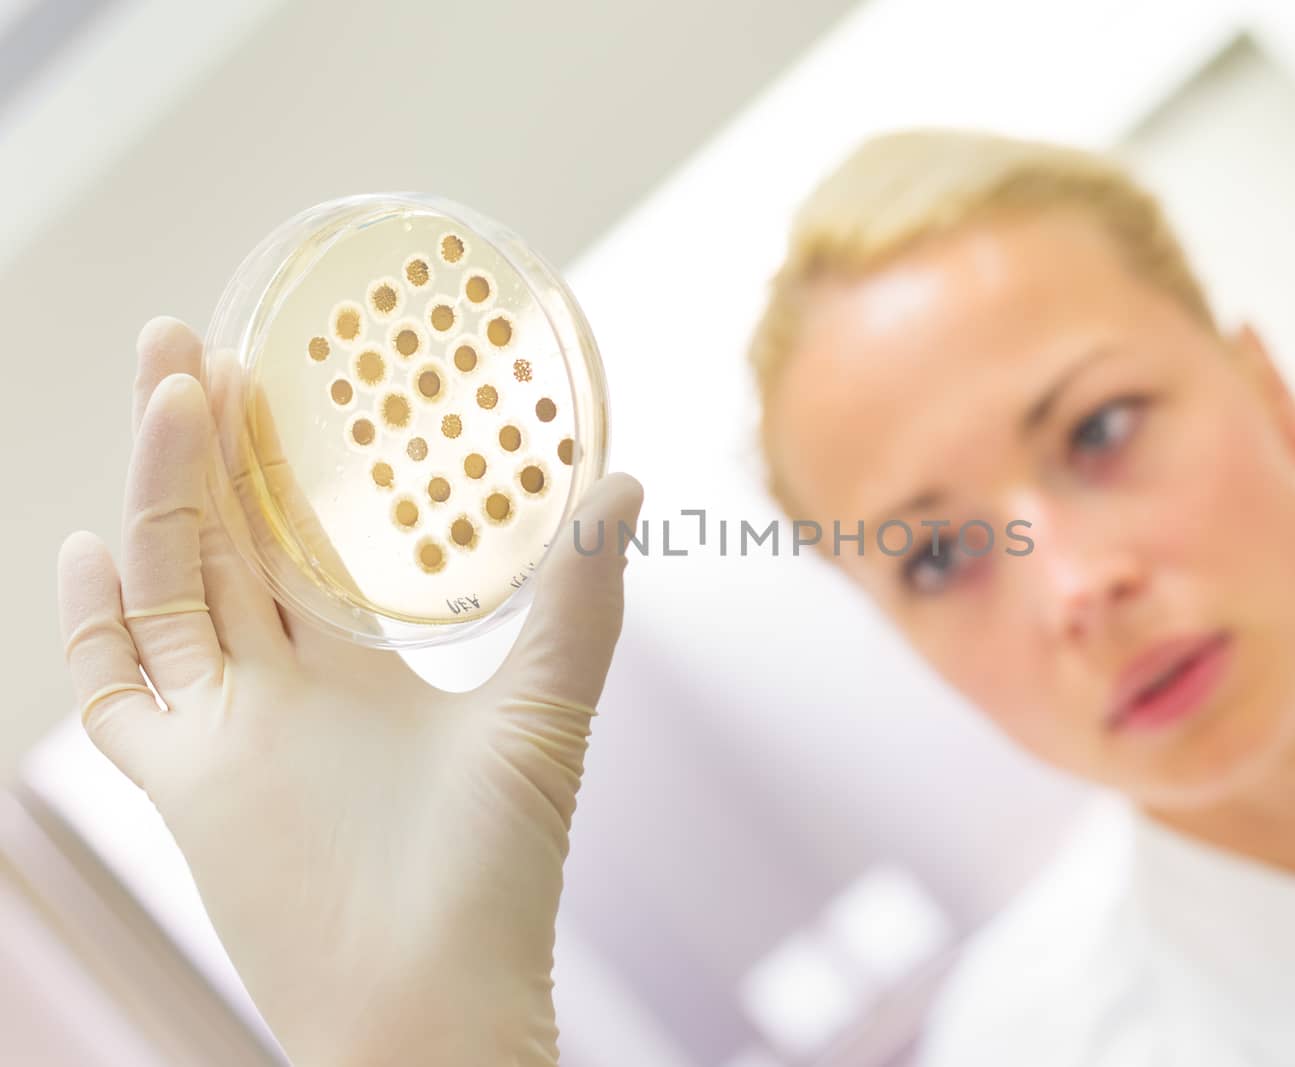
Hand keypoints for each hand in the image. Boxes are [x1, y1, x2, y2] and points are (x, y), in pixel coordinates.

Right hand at [56, 318, 641, 1065]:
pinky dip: (92, 621)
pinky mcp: (181, 784)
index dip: (280, 451)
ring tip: (167, 391)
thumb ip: (580, 598)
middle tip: (186, 335)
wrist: (434, 1002)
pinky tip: (89, 539)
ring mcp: (228, 727)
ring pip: (172, 583)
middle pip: (224, 536)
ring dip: (160, 491)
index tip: (273, 360)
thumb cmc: (496, 874)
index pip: (302, 531)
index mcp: (364, 662)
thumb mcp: (543, 710)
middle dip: (200, 439)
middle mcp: (286, 683)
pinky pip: (114, 690)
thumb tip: (629, 479)